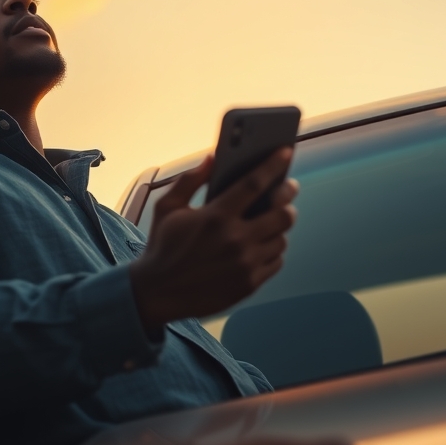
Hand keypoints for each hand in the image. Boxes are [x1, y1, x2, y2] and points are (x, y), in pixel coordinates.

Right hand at [128, 148, 298, 332]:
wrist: (158, 293)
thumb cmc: (162, 246)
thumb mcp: (167, 207)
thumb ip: (190, 180)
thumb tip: (212, 158)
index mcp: (215, 217)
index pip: (254, 184)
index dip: (273, 165)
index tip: (285, 151)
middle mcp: (235, 240)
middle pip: (282, 214)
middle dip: (287, 199)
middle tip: (286, 191)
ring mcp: (245, 264)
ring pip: (282, 238)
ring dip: (279, 226)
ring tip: (271, 219)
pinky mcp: (249, 284)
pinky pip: (276, 261)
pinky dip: (273, 250)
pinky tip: (263, 243)